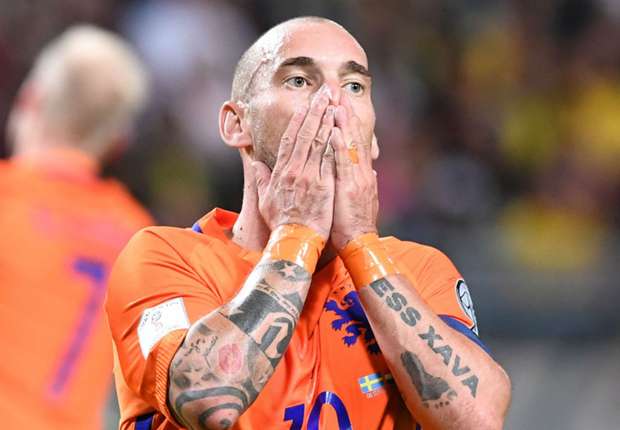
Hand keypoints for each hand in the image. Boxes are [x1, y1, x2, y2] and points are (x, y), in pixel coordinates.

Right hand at [253, 84, 335, 239]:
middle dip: (315, 112)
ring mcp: (309, 177)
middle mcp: (294, 170)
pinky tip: (341, 129)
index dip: (298, 121)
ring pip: (318, 143)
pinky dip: (335, 143)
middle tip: (323, 94)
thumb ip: (262, 179)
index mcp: (281, 172)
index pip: (289, 140)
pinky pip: (329, 159)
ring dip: (327, 121)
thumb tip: (255, 163)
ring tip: (334, 104)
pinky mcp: (323, 186)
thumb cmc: (281, 223)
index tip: (305, 106)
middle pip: (305, 135)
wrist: (295, 240)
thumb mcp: (265, 200)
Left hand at [330, 94, 377, 249]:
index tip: (339, 102)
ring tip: (336, 100)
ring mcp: (356, 177)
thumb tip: (370, 172)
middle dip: (344, 111)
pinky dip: (339, 143)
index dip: (346, 120)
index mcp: (361, 173)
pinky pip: (343, 161)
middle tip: (336, 90)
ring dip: (342, 121)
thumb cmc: (355, 224)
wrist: (360, 243)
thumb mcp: (361, 200)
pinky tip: (334, 128)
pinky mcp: (349, 186)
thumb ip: (363, 183)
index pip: (353, 141)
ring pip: (349, 144)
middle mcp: (361, 171)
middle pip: (353, 136)